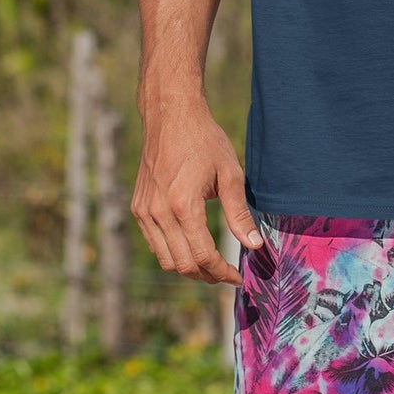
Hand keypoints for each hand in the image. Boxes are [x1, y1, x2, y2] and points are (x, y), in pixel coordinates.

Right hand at [131, 102, 262, 285]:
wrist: (171, 116)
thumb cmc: (204, 141)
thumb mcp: (230, 174)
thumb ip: (239, 214)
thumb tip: (254, 246)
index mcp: (183, 205)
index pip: (203, 256)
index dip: (222, 272)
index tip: (238, 277)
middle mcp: (159, 213)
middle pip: (183, 264)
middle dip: (207, 275)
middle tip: (227, 274)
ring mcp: (145, 211)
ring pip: (166, 259)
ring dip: (189, 268)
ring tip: (212, 265)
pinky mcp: (139, 208)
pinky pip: (155, 243)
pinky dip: (173, 253)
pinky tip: (192, 246)